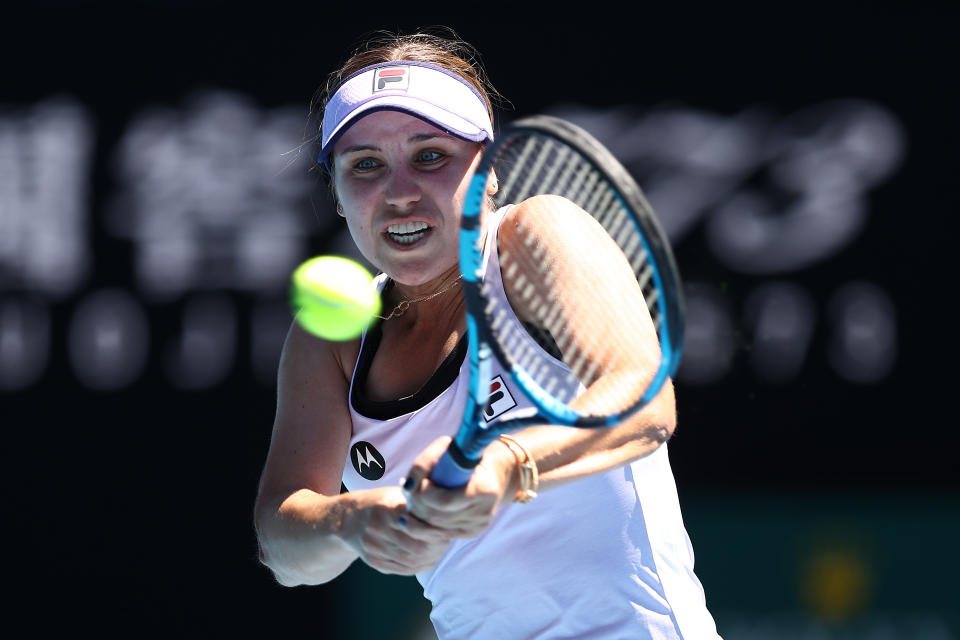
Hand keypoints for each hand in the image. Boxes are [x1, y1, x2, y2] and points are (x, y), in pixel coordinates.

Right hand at [338, 486, 454, 574]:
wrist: (347, 518)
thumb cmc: (379, 503)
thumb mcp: (397, 494)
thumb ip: (418, 502)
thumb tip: (445, 511)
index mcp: (387, 508)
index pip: (420, 525)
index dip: (436, 530)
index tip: (446, 527)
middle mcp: (379, 529)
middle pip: (418, 547)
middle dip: (436, 546)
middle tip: (446, 540)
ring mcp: (375, 548)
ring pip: (411, 561)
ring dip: (430, 557)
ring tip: (438, 549)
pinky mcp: (374, 561)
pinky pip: (402, 569)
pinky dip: (418, 565)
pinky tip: (426, 558)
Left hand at [403, 436, 515, 538]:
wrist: (492, 472)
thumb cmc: (466, 457)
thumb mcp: (447, 448)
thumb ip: (424, 462)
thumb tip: (407, 486)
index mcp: (484, 489)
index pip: (445, 501)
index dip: (424, 494)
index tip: (415, 483)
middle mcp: (484, 511)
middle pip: (438, 518)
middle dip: (417, 506)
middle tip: (407, 494)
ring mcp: (479, 525)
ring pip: (436, 530)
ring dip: (417, 518)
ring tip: (408, 505)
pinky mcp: (472, 532)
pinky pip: (441, 536)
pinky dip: (424, 528)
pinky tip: (415, 517)